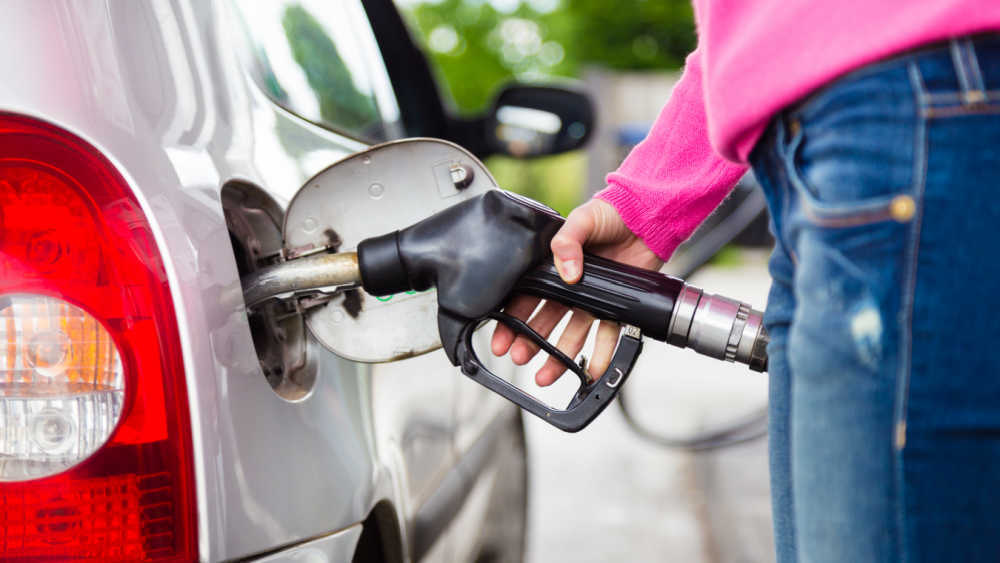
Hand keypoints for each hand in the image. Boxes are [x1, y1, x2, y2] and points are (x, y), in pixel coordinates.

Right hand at [490, 198, 661, 385]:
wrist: (646, 216)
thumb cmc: (611, 212)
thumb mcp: (582, 218)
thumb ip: (567, 242)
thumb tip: (566, 272)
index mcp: (553, 267)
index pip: (525, 299)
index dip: (511, 320)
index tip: (501, 339)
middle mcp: (570, 288)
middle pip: (544, 323)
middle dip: (529, 343)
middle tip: (519, 357)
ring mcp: (593, 300)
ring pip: (570, 335)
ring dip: (557, 357)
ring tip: (544, 376)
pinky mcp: (616, 306)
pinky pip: (607, 336)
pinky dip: (599, 356)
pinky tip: (590, 372)